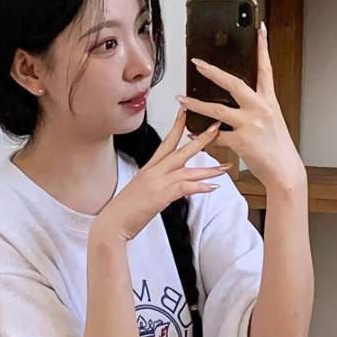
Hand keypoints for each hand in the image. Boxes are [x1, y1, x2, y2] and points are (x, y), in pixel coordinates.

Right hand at [93, 108, 231, 241]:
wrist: (112, 223)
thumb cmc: (125, 210)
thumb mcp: (141, 190)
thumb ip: (157, 183)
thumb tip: (171, 184)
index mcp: (148, 168)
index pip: (166, 143)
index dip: (177, 127)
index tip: (186, 112)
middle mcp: (153, 172)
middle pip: (180, 151)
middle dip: (200, 139)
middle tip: (216, 129)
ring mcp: (156, 183)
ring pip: (187, 170)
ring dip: (208, 169)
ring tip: (225, 167)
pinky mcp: (160, 196)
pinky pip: (184, 188)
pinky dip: (199, 187)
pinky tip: (212, 187)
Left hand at [176, 23, 305, 191]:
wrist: (284, 171)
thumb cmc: (277, 146)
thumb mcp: (270, 120)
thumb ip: (254, 107)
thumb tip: (236, 101)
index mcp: (269, 101)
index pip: (266, 69)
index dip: (263, 48)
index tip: (259, 29)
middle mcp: (260, 109)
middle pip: (233, 84)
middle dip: (213, 72)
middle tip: (197, 63)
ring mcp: (250, 125)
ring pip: (216, 110)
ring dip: (195, 105)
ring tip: (181, 99)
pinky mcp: (241, 142)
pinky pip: (215, 137)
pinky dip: (202, 136)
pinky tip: (192, 133)